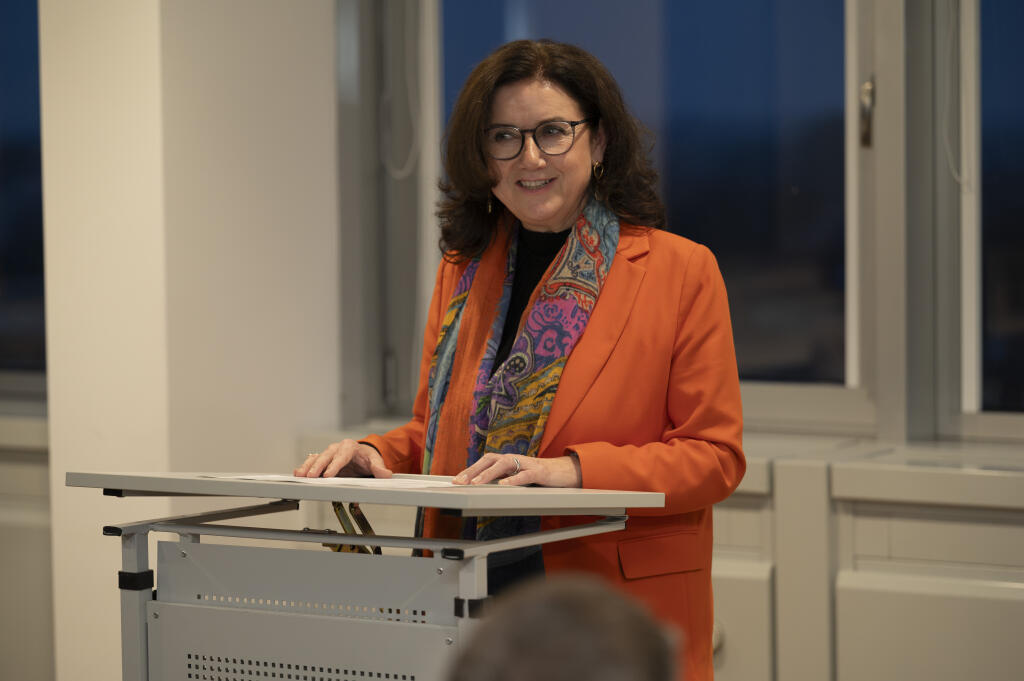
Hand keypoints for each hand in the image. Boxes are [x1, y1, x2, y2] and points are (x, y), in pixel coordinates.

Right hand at [293, 439, 392, 478]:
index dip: (334, 465)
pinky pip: (312, 462)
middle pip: (326, 456)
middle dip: (318, 466)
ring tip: (301, 475)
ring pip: (316, 458)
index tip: (329, 474)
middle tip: (311, 476)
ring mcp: (329, 454)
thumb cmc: (367, 458)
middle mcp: (337, 449)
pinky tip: (298, 473)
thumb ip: (379, 468)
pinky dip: (305, 467)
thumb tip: (386, 474)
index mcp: (349, 447)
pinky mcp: (323, 461)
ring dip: (308, 466)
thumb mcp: (375, 461)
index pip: (342, 456)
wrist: (362, 456)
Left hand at [452, 453, 580, 487]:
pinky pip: (524, 475)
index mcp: (508, 461)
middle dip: (474, 470)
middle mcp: (515, 459)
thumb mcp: (516, 477)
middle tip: (461, 481)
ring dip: (488, 473)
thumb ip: (501, 479)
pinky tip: (503, 486)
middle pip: (490, 459)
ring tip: (476, 483)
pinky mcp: (539, 472)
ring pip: (504, 465)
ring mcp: (527, 464)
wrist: (563, 472)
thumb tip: (481, 486)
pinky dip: (513, 480)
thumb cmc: (537, 476)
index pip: (485, 461)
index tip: (456, 479)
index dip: (470, 469)